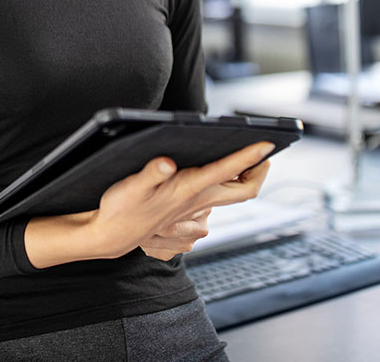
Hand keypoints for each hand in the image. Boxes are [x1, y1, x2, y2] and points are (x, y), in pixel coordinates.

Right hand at [23, 141, 272, 268]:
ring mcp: (196, 207)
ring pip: (233, 193)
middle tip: (263, 150)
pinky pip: (218, 196)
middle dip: (259, 170)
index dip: (249, 156)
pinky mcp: (189, 209)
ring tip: (245, 154)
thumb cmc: (121, 209)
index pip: (228, 172)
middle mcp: (199, 200)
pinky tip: (215, 168)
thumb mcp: (130, 187)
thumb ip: (150, 173)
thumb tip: (166, 161)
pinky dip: (226, 181)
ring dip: (243, 175)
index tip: (267, 143)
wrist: (112, 235)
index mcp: (189, 190)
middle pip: (245, 190)